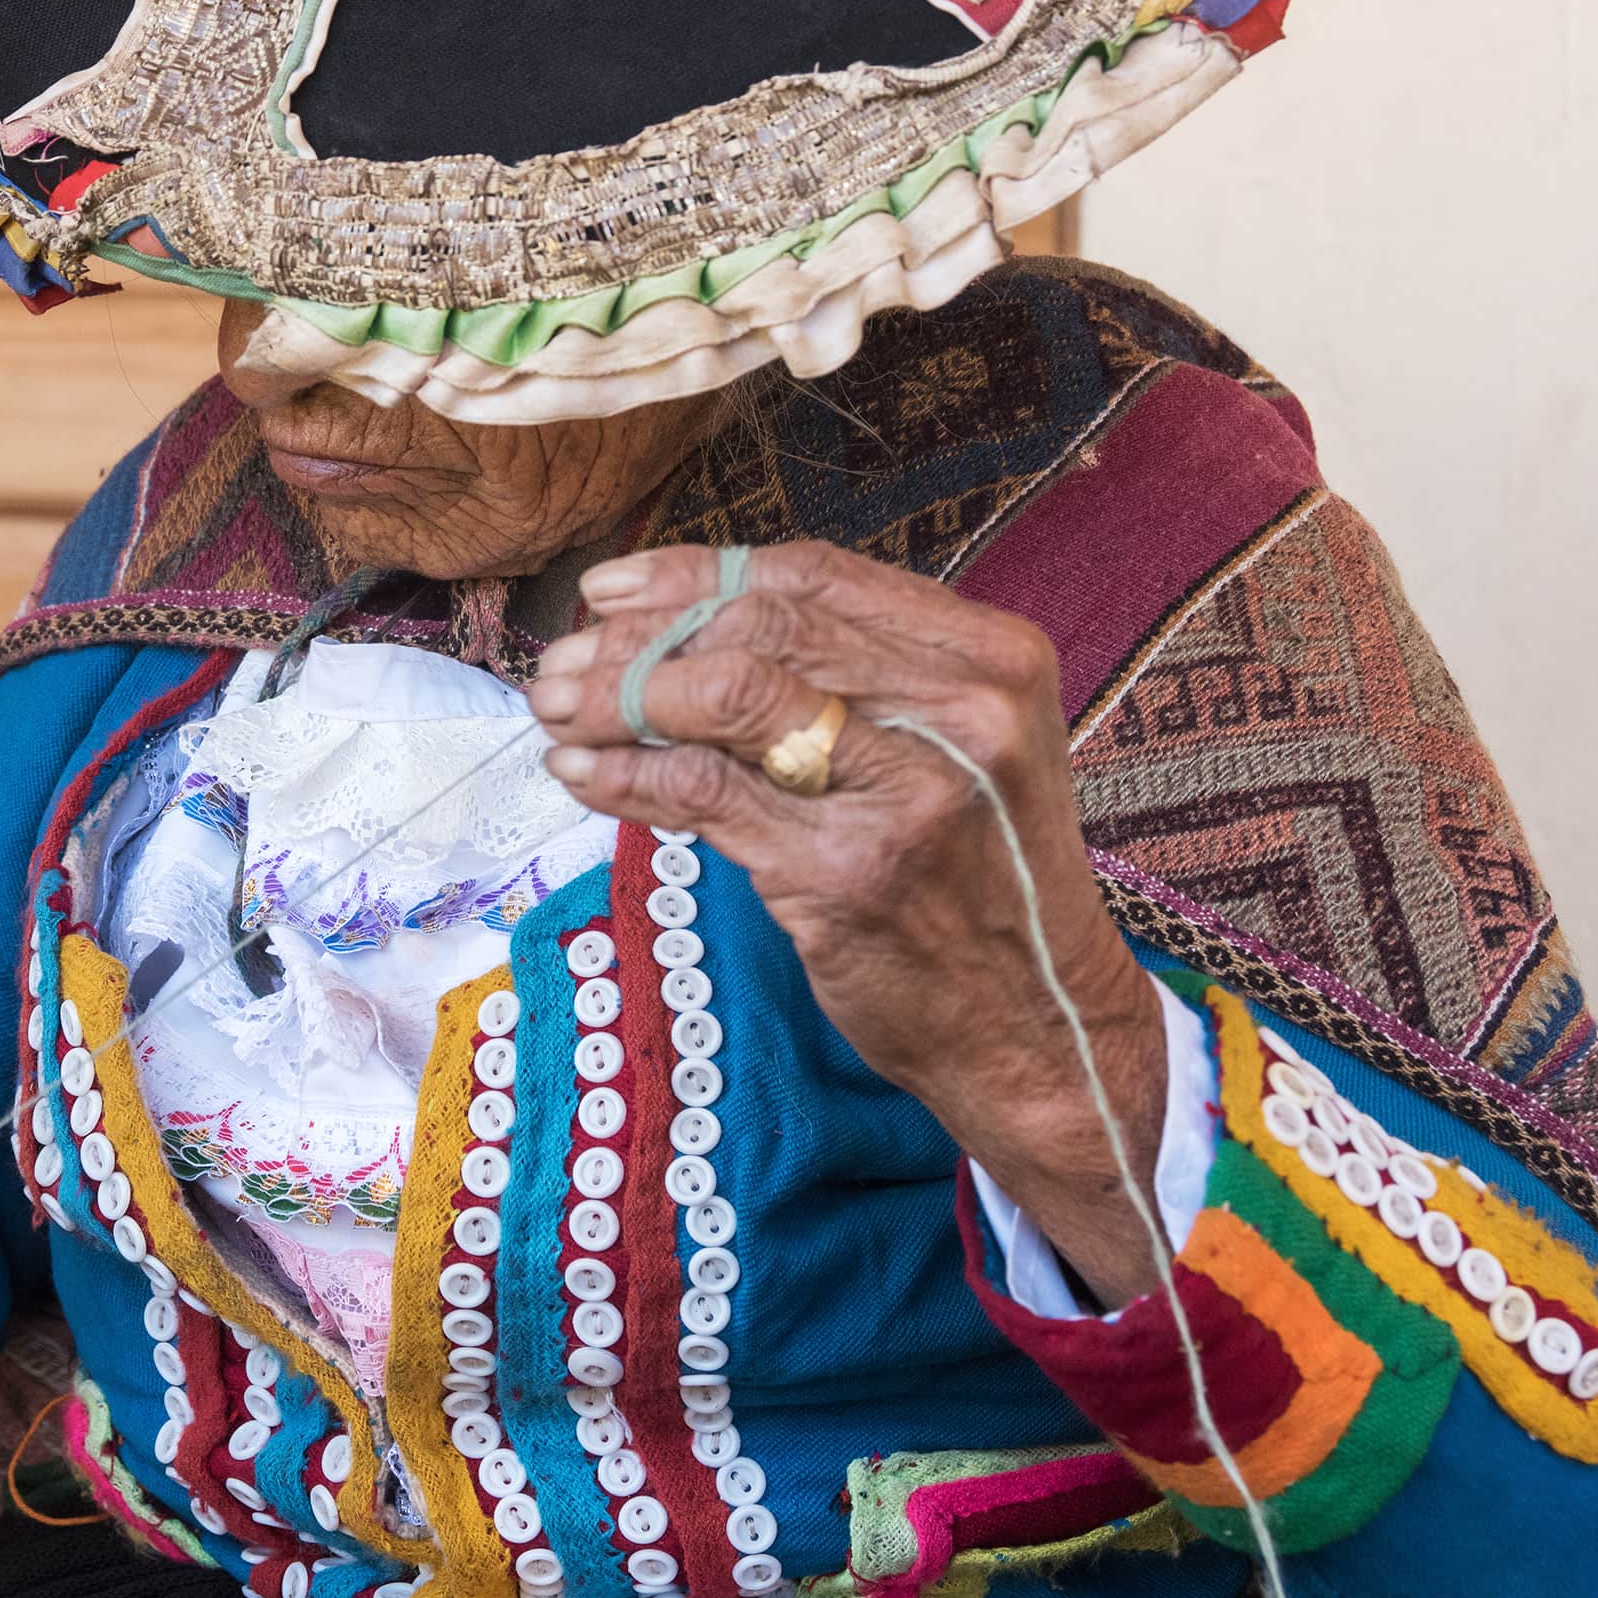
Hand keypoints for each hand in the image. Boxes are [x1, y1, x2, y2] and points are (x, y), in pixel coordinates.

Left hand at [529, 542, 1170, 1303]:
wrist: (1039, 1025)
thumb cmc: (979, 878)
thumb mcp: (958, 747)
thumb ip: (857, 678)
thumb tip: (685, 617)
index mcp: (990, 659)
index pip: (815, 577)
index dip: (697, 572)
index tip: (615, 589)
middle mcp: (961, 711)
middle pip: (760, 626)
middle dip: (640, 635)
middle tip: (566, 657)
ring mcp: (907, 793)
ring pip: (724, 694)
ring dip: (616, 694)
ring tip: (558, 706)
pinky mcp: (845, 875)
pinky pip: (703, 792)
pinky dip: (626, 774)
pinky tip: (583, 773)